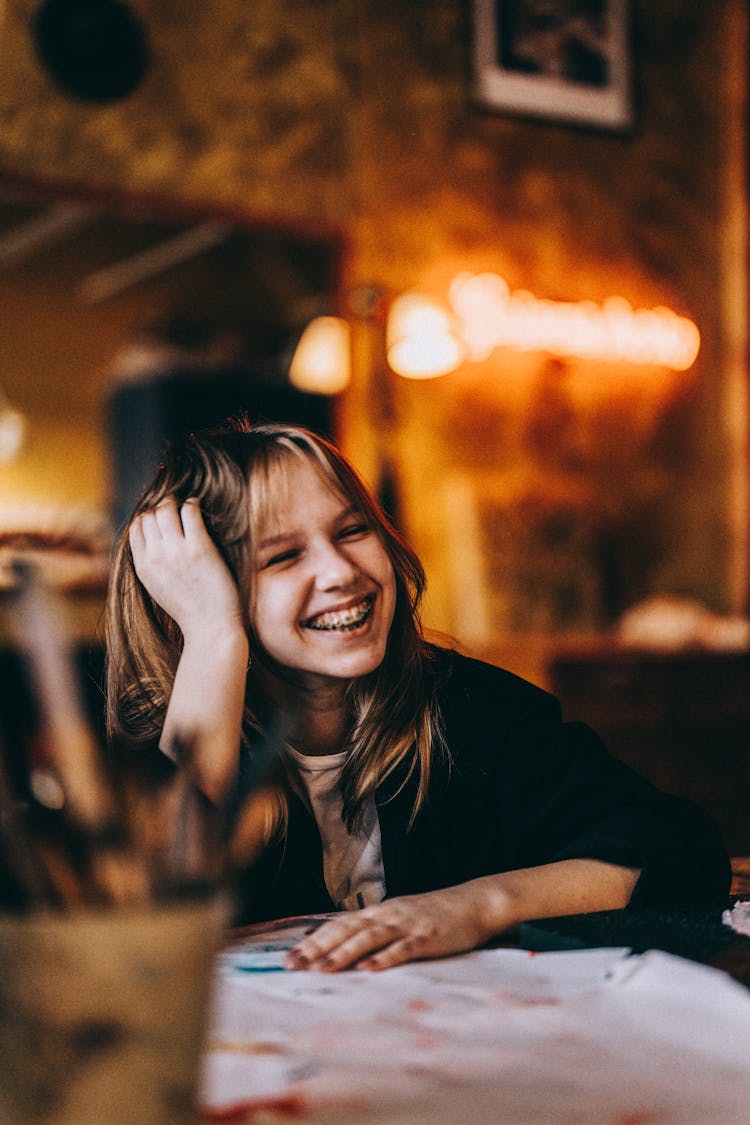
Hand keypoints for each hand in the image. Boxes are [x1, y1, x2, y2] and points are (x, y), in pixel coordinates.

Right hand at [128, 499, 243, 641]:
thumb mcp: (157, 588)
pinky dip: (192, 504)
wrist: (210, 627)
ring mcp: (177, 551)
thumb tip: (152, 543)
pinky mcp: (199, 547)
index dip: (147, 517)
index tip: (160, 517)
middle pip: (149, 515)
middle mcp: (156, 556)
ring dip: (175, 502)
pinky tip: (198, 507)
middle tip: (174, 507)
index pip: (136, 527)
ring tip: (186, 505)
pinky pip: (190, 512)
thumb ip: (151, 565)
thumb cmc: (189, 610)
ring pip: (166, 509)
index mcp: (143, 567)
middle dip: (161, 507)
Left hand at [284, 884, 496, 971]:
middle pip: (347, 930)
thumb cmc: (433, 914)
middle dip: (318, 948)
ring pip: (369, 938)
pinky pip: (403, 949)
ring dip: (343, 954)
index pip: (339, 924)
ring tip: (322, 969)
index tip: (290, 957)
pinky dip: (384, 958)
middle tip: (293, 965)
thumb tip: (342, 944)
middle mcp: (387, 915)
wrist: (473, 903)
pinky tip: (368, 969)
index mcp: (378, 912)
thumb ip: (373, 929)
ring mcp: (407, 925)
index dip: (313, 940)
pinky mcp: (427, 937)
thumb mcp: (398, 918)